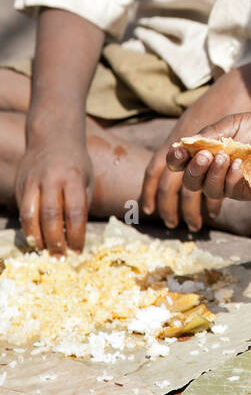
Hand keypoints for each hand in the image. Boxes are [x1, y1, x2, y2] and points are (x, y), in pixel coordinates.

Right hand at [15, 136, 93, 254]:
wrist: (53, 138)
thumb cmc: (75, 163)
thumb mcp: (87, 180)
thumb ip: (82, 205)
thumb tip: (75, 235)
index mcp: (73, 177)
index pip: (75, 212)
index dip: (76, 235)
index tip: (78, 250)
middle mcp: (51, 178)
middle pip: (50, 216)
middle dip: (55, 240)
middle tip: (59, 256)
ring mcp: (32, 180)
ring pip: (30, 214)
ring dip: (37, 237)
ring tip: (44, 250)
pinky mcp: (20, 184)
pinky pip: (22, 209)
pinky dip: (28, 226)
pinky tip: (36, 236)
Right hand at [166, 111, 250, 201]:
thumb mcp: (231, 124)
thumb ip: (211, 133)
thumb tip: (187, 144)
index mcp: (205, 155)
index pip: (181, 164)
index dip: (176, 160)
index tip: (179, 150)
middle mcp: (214, 173)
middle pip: (192, 182)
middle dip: (194, 171)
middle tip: (205, 155)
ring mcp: (230, 184)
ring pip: (211, 190)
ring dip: (213, 175)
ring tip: (224, 157)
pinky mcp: (248, 192)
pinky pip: (233, 191)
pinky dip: (232, 178)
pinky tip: (239, 164)